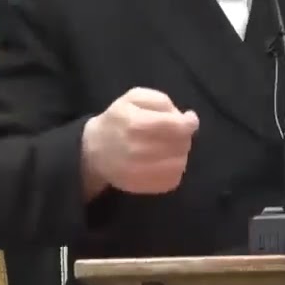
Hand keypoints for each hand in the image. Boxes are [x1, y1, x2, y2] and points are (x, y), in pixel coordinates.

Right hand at [82, 87, 198, 194]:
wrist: (94, 150)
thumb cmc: (118, 119)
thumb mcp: (134, 97)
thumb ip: (161, 101)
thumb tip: (185, 117)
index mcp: (136, 124)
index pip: (177, 126)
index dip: (189, 122)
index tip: (189, 119)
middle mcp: (138, 150)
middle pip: (181, 144)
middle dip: (184, 136)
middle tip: (174, 132)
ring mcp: (140, 172)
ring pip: (180, 163)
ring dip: (180, 152)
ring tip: (168, 146)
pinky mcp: (143, 187)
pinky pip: (173, 179)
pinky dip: (174, 169)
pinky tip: (163, 160)